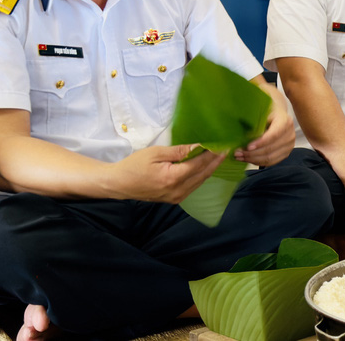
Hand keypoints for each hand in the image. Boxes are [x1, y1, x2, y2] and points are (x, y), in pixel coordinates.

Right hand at [108, 144, 225, 203]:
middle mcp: (177, 191)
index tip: (222, 145)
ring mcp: (176, 198)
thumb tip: (198, 146)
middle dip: (215, 162)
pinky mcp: (174, 199)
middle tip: (225, 150)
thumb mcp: (156, 153)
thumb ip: (178, 151)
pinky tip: (204, 167)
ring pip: (199, 182)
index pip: (199, 165)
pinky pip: (192, 187)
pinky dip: (200, 176)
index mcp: (172, 178)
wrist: (119, 184)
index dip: (212, 155)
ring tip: (218, 157)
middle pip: (203, 175)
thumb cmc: (134, 165)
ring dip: (210, 169)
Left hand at [235, 89, 293, 166]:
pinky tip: (247, 159)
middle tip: (237, 153)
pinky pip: (271, 162)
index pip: (274, 134)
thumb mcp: (260, 110)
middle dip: (252, 153)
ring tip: (240, 156)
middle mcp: (290, 134)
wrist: (276, 115)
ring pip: (270, 158)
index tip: (248, 146)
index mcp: (285, 121)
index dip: (261, 142)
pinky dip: (258, 162)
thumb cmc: (266, 112)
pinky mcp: (285, 153)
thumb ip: (252, 118)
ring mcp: (289, 145)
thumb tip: (236, 126)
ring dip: (253, 159)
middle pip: (270, 148)